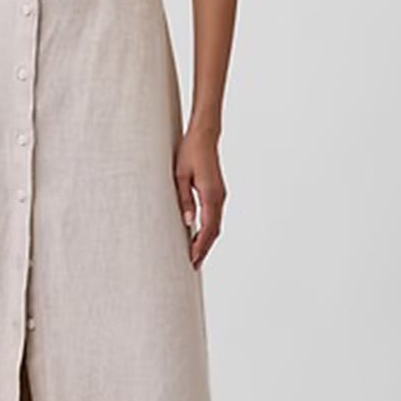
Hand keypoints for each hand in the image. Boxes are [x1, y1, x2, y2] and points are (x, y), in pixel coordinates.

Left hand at [173, 127, 225, 269]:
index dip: (200, 246)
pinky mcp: (217, 193)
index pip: (207, 227)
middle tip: (193, 264)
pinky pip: (214, 216)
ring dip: (206, 241)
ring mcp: (220, 195)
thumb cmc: (190, 152)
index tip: (192, 259)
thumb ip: (184, 199)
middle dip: (204, 249)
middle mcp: (219, 197)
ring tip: (195, 255)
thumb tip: (187, 222)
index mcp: (211, 195)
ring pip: (215, 225)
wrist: (204, 136)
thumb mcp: (180, 176)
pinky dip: (208, 230)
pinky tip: (199, 236)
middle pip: (214, 230)